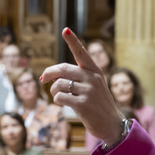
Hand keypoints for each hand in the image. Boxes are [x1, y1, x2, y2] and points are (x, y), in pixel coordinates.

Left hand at [38, 29, 125, 146]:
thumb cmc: (98, 104)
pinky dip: (57, 101)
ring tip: (59, 96)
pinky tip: (63, 104)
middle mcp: (92, 78)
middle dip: (48, 73)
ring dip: (53, 91)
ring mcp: (88, 91)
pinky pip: (60, 98)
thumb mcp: (93, 86)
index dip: (73, 41)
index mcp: (95, 71)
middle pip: (62, 69)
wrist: (111, 124)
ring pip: (59, 84)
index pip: (82, 53)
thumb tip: (52, 77)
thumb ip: (78, 78)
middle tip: (42, 79)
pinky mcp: (83, 104)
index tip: (65, 30)